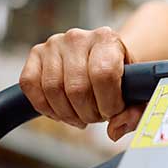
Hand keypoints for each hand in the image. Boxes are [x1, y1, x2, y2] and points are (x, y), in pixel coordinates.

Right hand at [20, 27, 143, 140]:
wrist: (103, 59)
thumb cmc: (121, 77)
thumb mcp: (136, 93)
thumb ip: (136, 113)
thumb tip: (115, 130)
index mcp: (107, 39)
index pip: (104, 75)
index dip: (108, 103)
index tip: (112, 111)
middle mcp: (78, 37)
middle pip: (76, 88)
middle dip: (88, 113)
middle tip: (96, 115)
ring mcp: (54, 44)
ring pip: (53, 90)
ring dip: (67, 114)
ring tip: (80, 113)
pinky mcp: (35, 54)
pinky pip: (30, 85)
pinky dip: (44, 106)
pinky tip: (60, 110)